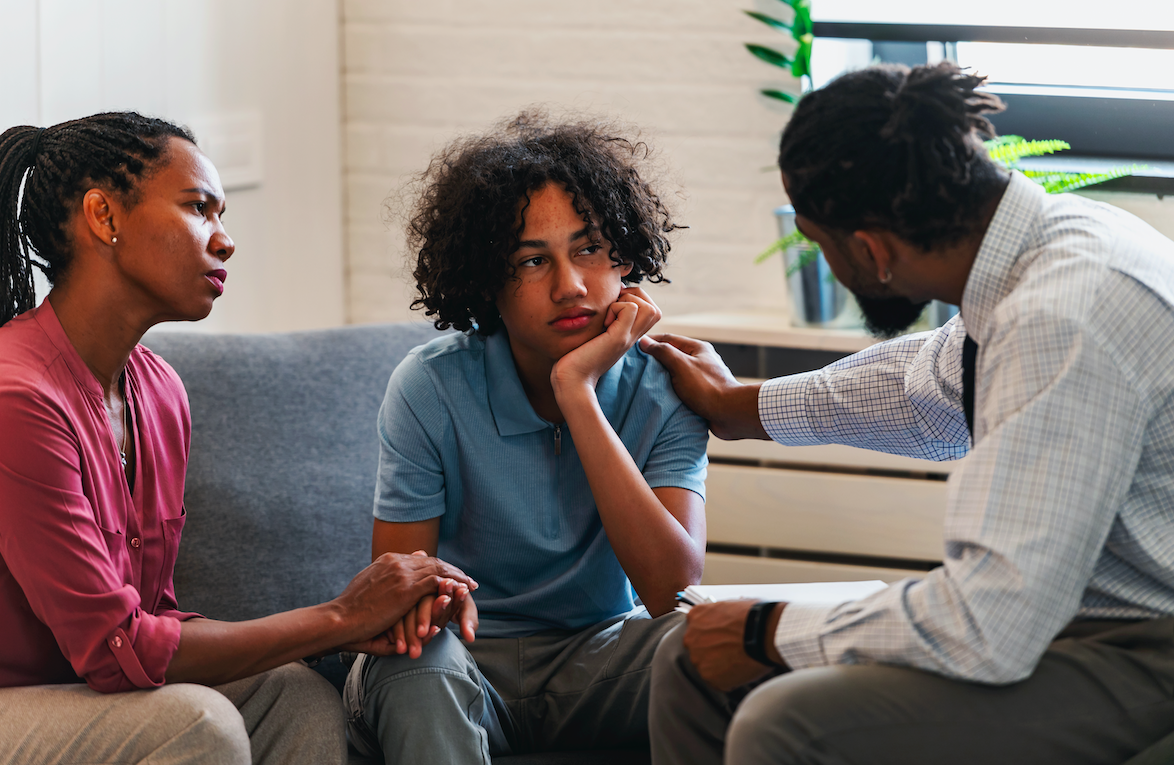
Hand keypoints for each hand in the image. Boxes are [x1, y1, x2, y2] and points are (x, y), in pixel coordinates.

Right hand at [332, 551, 476, 648]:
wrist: (339, 619)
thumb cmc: (351, 611)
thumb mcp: (369, 588)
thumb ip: (387, 580)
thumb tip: (397, 586)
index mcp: (387, 560)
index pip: (421, 559)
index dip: (438, 568)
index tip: (451, 576)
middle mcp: (396, 561)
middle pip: (433, 561)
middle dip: (453, 571)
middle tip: (468, 580)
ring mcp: (402, 573)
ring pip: (438, 570)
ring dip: (457, 577)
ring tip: (471, 587)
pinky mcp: (406, 588)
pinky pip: (436, 582)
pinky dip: (452, 585)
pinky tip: (463, 593)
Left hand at [551, 287, 661, 394]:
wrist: (571, 379)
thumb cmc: (576, 357)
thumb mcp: (596, 334)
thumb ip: (606, 321)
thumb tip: (609, 298)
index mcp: (629, 336)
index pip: (651, 312)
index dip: (635, 301)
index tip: (613, 308)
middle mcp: (633, 338)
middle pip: (655, 309)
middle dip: (635, 298)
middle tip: (612, 309)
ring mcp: (628, 338)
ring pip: (650, 308)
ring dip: (627, 302)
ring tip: (609, 316)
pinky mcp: (619, 338)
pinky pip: (631, 308)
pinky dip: (616, 307)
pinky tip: (603, 323)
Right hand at [638, 333, 768, 439]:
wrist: (729, 414)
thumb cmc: (707, 387)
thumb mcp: (681, 365)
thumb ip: (663, 351)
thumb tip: (644, 341)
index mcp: (698, 348)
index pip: (668, 338)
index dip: (651, 341)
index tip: (634, 348)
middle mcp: (700, 361)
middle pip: (672, 356)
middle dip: (655, 360)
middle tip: (636, 366)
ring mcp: (702, 377)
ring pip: (676, 374)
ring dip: (662, 377)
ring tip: (645, 382)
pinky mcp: (702, 394)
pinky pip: (681, 389)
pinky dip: (670, 391)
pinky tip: (660, 396)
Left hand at [683, 600, 775, 691]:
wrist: (763, 633)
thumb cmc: (754, 616)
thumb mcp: (732, 604)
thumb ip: (721, 615)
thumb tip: (727, 619)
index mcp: (696, 616)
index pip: (697, 628)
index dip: (712, 634)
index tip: (722, 637)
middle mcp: (691, 637)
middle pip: (699, 648)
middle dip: (713, 651)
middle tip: (731, 651)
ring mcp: (698, 658)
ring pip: (706, 666)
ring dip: (719, 666)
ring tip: (738, 661)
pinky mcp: (709, 676)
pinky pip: (717, 682)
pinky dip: (728, 680)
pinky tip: (740, 671)